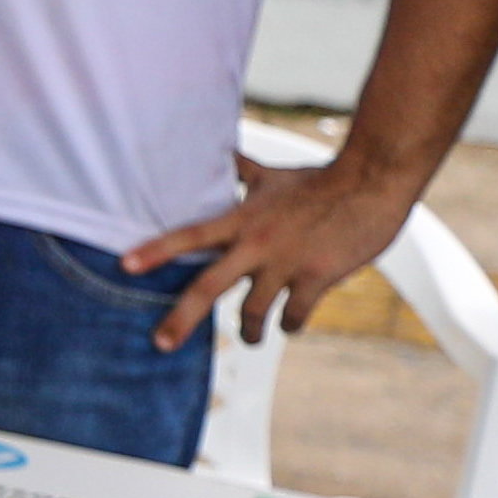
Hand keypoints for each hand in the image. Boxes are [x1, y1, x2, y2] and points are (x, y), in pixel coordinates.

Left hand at [129, 150, 416, 350]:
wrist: (372, 180)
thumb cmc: (322, 179)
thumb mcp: (274, 177)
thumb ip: (242, 173)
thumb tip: (222, 152)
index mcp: (243, 220)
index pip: (190, 235)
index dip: (157, 250)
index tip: (124, 265)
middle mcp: (258, 244)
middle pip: (209, 287)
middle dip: (181, 319)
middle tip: (160, 344)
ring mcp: (287, 263)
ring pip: (254, 311)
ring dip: (251, 330)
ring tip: (252, 337)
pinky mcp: (318, 278)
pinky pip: (295, 314)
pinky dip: (290, 325)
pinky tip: (290, 326)